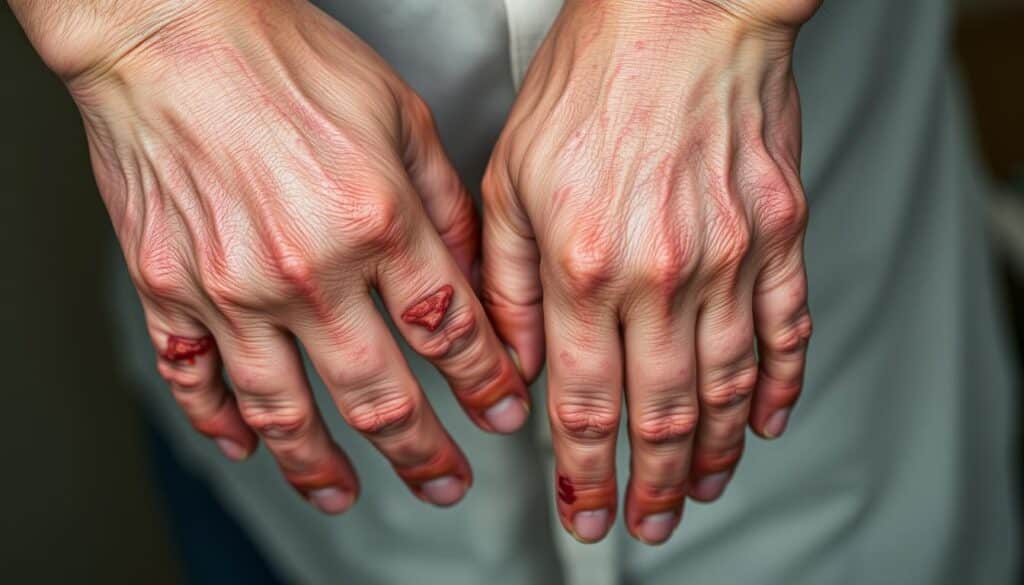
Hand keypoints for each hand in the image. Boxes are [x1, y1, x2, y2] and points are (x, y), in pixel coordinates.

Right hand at [16, 0, 529, 511]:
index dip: (486, 385)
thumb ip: (444, 205)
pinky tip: (247, 445)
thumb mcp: (400, 115)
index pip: (450, 333)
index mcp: (376, 221)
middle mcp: (305, 269)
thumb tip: (472, 276)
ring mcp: (230, 289)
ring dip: (322, 465)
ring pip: (285, 411)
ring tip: (346, 493)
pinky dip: (221, 422)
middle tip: (445, 480)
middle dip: (423, 451)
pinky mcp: (167, 287)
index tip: (501, 413)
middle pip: (379, 395)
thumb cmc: (282, 58)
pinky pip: (194, 378)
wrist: (168, 31)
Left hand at [483, 0, 816, 542]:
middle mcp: (662, 273)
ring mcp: (730, 256)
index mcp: (585, 264)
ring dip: (712, 452)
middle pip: (659, 411)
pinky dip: (778, 384)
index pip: (581, 401)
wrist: (682, 9)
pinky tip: (764, 418)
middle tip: (648, 519)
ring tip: (700, 488)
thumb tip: (513, 365)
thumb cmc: (592, 79)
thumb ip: (507, 284)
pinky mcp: (778, 233)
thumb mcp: (509, 178)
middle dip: (650, 482)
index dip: (583, 470)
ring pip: (725, 386)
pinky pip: (785, 328)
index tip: (586, 509)